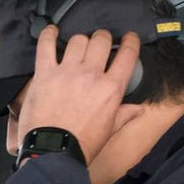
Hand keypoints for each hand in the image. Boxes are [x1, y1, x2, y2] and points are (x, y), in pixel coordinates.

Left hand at [19, 25, 141, 163]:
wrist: (53, 153)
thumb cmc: (81, 145)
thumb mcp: (109, 130)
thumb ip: (124, 114)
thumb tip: (139, 108)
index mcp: (112, 88)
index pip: (128, 54)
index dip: (130, 42)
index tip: (128, 38)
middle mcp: (91, 75)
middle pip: (101, 40)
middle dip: (102, 39)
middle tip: (99, 45)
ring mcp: (67, 72)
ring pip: (77, 40)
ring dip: (79, 41)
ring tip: (77, 47)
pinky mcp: (44, 75)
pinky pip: (46, 46)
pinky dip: (48, 35)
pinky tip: (51, 31)